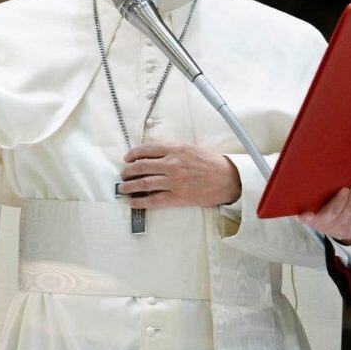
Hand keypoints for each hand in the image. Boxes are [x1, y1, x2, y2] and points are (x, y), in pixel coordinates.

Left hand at [118, 143, 241, 208]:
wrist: (227, 179)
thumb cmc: (210, 163)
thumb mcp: (191, 148)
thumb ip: (172, 149)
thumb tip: (152, 154)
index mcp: (176, 149)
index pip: (147, 149)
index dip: (133, 154)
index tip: (127, 158)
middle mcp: (173, 164)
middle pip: (141, 166)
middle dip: (128, 171)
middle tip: (123, 174)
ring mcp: (174, 181)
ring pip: (144, 183)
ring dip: (129, 186)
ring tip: (123, 188)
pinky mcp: (178, 197)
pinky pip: (154, 200)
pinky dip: (141, 201)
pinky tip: (133, 201)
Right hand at [298, 187, 350, 244]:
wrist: (334, 228)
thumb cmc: (322, 209)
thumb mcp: (314, 203)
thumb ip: (315, 195)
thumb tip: (320, 174)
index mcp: (309, 217)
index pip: (305, 219)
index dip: (307, 217)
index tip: (309, 214)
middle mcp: (321, 225)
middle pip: (332, 212)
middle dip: (341, 200)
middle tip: (345, 189)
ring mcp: (336, 229)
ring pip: (347, 213)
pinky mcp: (349, 230)